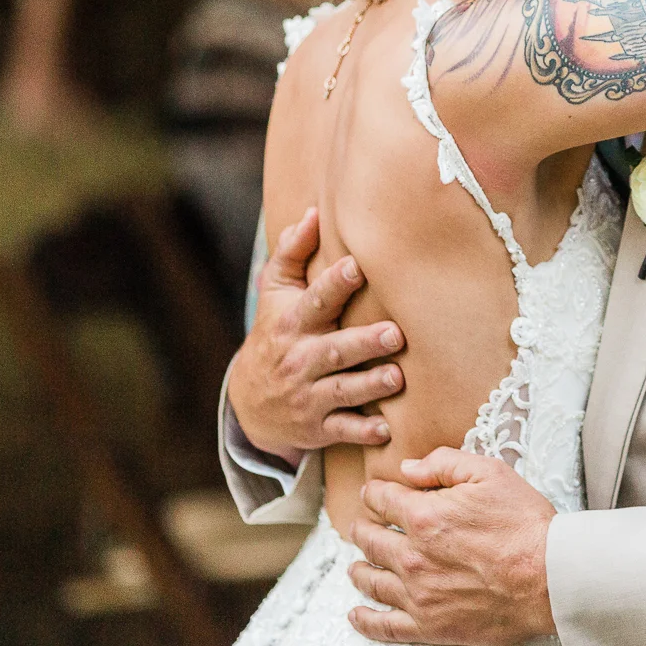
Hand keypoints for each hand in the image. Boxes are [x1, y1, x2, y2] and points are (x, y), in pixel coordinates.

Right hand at [229, 207, 406, 457]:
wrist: (249, 402)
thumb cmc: (275, 332)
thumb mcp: (275, 293)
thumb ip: (292, 253)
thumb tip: (312, 213)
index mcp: (292, 323)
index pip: (314, 301)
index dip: (333, 284)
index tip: (355, 267)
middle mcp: (300, 360)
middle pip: (334, 350)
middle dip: (363, 342)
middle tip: (394, 333)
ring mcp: (308, 396)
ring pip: (342, 391)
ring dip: (370, 386)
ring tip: (396, 378)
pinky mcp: (318, 427)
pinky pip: (342, 431)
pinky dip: (362, 432)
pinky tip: (386, 430)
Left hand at [347, 448, 557, 645]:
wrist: (550, 578)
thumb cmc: (525, 524)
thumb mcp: (490, 473)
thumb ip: (444, 464)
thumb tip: (407, 469)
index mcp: (423, 517)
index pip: (381, 500)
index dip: (375, 493)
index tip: (374, 493)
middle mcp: (411, 557)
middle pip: (369, 540)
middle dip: (362, 528)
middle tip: (362, 526)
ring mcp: (417, 595)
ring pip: (371, 581)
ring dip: (358, 570)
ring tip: (355, 567)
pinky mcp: (429, 627)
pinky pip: (384, 627)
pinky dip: (365, 621)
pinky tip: (356, 614)